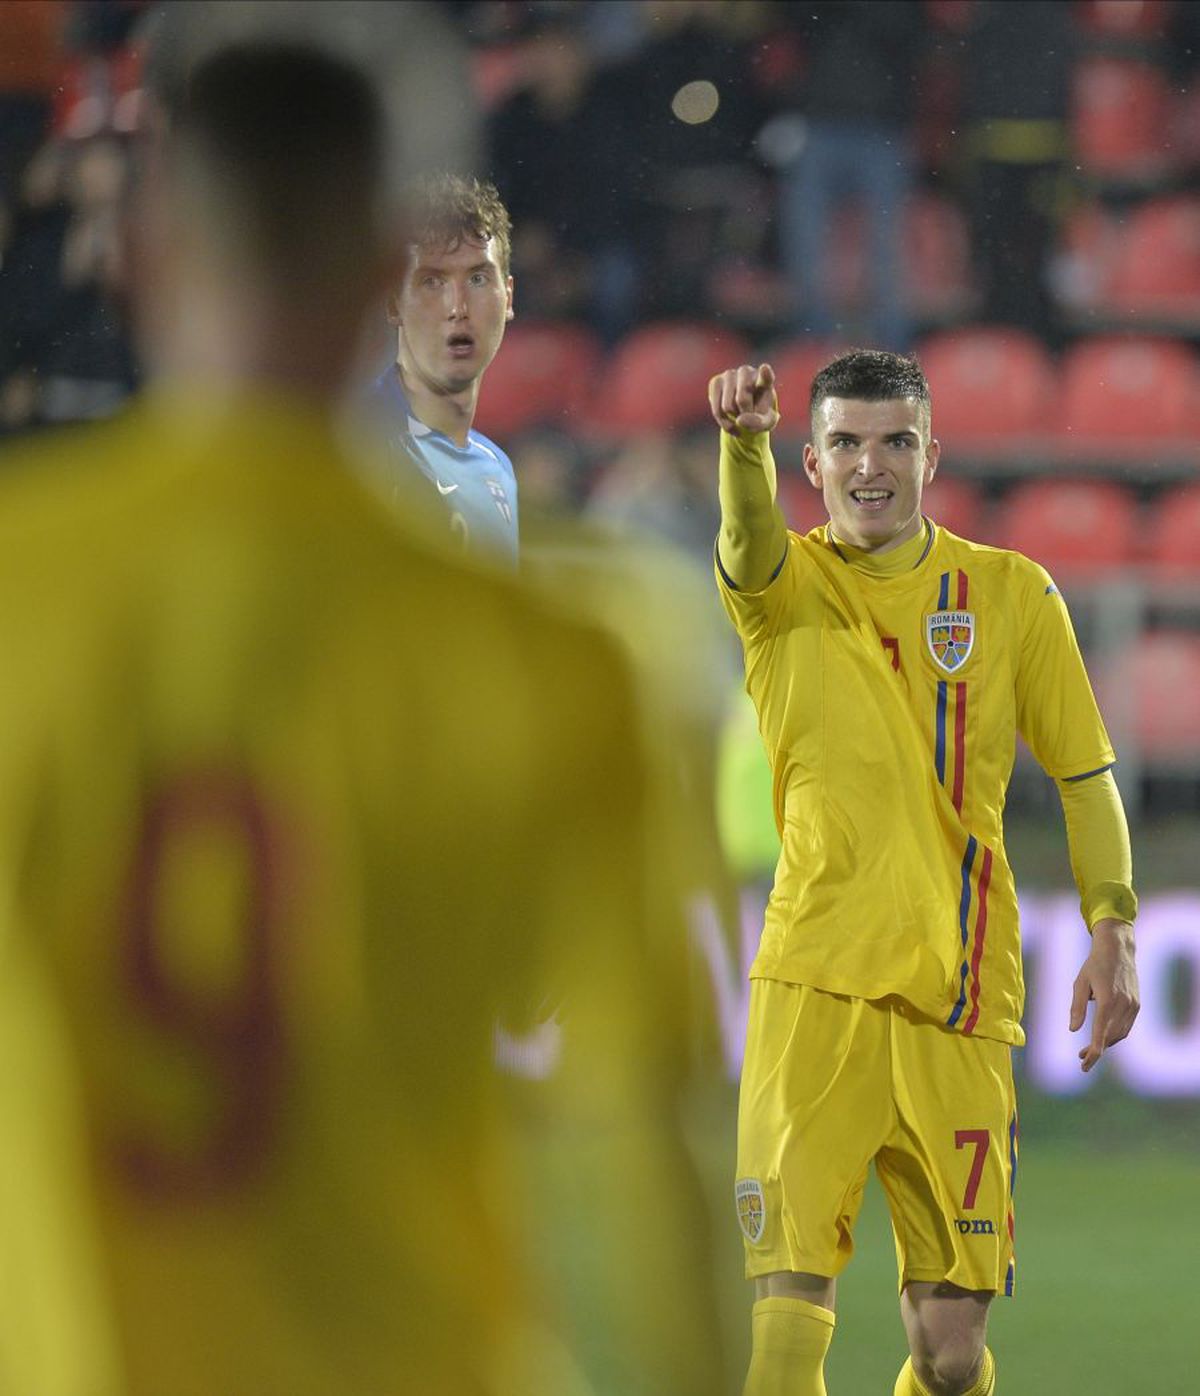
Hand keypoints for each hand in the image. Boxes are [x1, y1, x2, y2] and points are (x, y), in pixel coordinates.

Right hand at [709, 363, 779, 435]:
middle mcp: (746, 372)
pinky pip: (717, 410)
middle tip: (748, 414)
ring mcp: (730, 374)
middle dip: (745, 414)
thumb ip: (758, 422)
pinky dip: (723, 421)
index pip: (766, 376)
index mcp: (765, 380)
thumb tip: (739, 421)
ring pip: (727, 407)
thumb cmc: (759, 413)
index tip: (765, 369)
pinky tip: (729, 419)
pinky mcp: (716, 381)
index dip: (765, 374)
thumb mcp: (766, 423)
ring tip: (739, 414)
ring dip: (733, 418)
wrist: (744, 408)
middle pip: (742, 400)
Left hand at [1069, 918, 1138, 1072]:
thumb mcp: (1079, 984)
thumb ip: (1077, 1007)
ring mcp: (1133, 1005)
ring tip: (1089, 1050)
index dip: (1094, 1051)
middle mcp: (1124, 1005)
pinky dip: (1115, 1035)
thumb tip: (1073, 1030)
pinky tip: (1103, 1037)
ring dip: (1106, 1044)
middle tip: (1081, 1058)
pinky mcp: (1137, 1004)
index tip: (1086, 1064)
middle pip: (1111, 1037)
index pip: (1101, 1033)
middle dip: (1097, 1050)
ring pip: (1120, 1034)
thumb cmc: (1094, 965)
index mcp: (1108, 1000)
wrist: (1118, 950)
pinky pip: (1126, 1026)